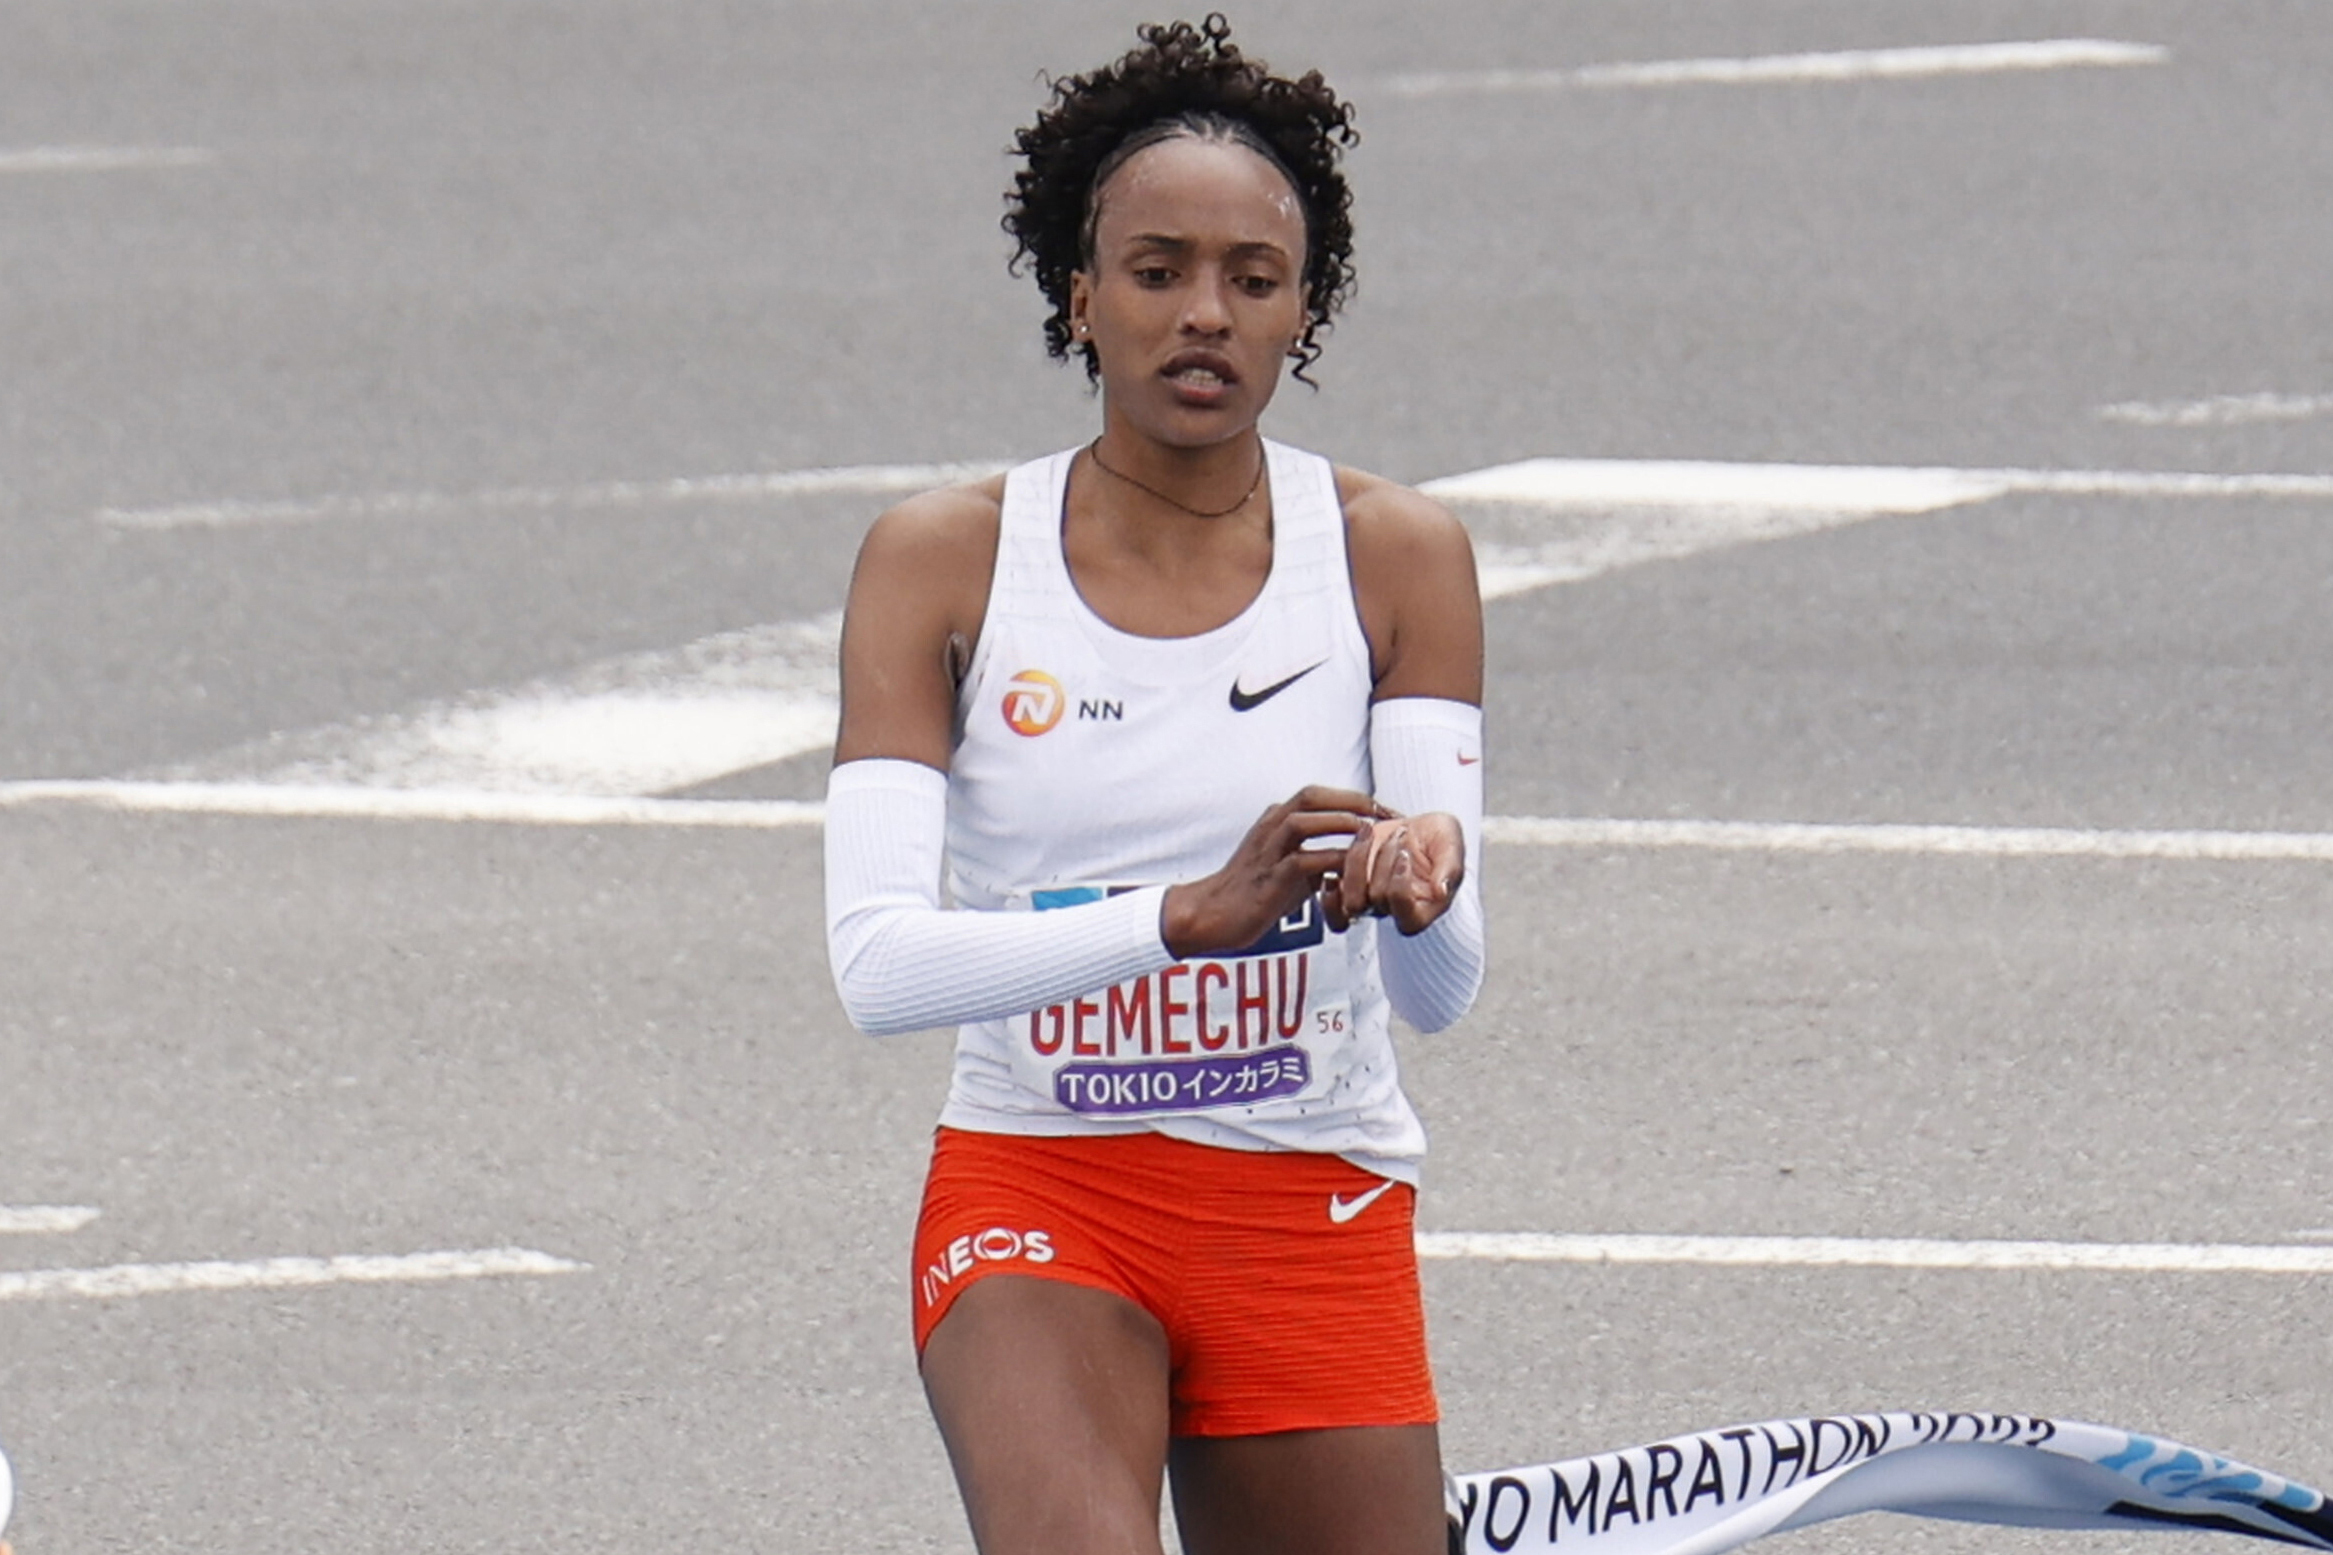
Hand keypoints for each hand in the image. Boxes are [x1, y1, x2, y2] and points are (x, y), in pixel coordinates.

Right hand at [1163, 786, 1386, 957]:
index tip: (1384, 810)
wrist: (1213, 914)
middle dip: (1350, 800)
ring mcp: (1267, 851)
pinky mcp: (1268, 878)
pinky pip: (1301, 861)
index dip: (1353, 798)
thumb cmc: (1252, 892)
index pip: (1318, 795)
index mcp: (1275, 820)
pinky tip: (1351, 868)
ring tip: (1368, 830)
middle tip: (1383, 813)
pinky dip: (1328, 861)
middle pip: (1311, 796)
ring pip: (1302, 820)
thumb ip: (1314, 857)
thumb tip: (1347, 858)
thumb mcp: (1287, 866)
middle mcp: (1270, 828)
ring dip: (1337, 822)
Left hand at [1322, 811, 1465, 936]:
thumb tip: (1441, 890)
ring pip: (1351, 902)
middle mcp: (1394, 911)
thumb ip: (1450, 868)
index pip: (1408, 920)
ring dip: (1358, 863)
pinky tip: (1337, 866)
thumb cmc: (1438, 839)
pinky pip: (1332, 905)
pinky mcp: (1349, 887)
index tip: (1407, 856)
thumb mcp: (1452, 844)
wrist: (1417, 827)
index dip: (1402, 890)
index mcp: (1423, 910)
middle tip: (1399, 835)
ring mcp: (1370, 901)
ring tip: (1370, 835)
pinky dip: (1329, 890)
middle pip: (1377, 902)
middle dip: (1385, 861)